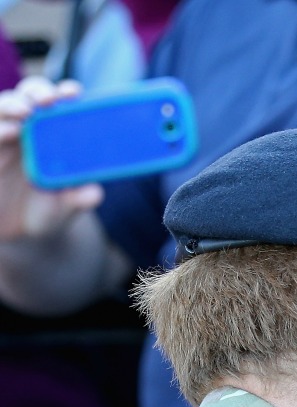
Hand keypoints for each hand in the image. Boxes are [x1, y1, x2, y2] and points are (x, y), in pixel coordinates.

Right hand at [0, 76, 103, 244]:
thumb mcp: (65, 209)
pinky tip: (9, 131)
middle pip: (27, 97)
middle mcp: (25, 130)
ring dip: (12, 105)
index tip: (74, 92)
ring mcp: (2, 138)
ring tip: (25, 112)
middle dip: (38, 92)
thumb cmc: (46, 212)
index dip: (63, 94)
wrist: (17, 231)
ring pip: (2, 109)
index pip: (57, 105)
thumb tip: (94, 193)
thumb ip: (79, 199)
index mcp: (52, 136)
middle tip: (48, 100)